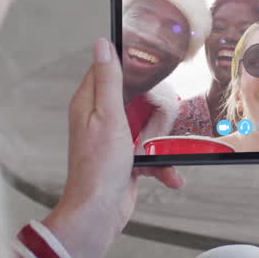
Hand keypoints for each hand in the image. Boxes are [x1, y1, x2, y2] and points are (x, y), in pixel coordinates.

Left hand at [43, 39, 183, 257]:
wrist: (99, 213)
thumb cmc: (98, 167)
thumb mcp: (107, 116)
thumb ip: (108, 80)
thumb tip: (102, 44)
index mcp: (89, 103)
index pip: (110, 70)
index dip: (133, 69)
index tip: (151, 72)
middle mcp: (101, 118)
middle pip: (138, 97)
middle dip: (155, 110)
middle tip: (156, 121)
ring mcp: (116, 139)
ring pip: (149, 125)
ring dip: (160, 140)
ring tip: (156, 150)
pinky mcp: (128, 159)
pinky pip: (152, 152)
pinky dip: (162, 164)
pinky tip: (169, 175)